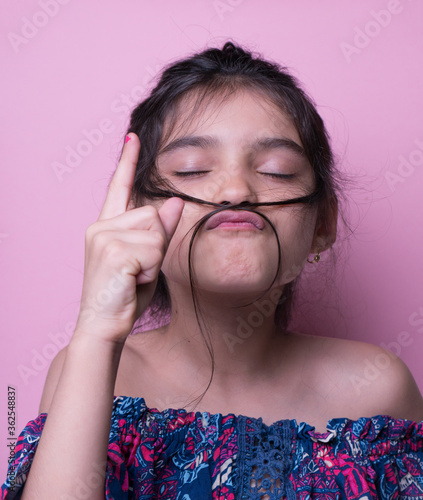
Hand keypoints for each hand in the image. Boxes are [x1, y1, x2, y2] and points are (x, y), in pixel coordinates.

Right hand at [74, 133, 183, 343]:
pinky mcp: (112, 249)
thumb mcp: (148, 260)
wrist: (103, 326)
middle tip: (138, 271)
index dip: (128, 162)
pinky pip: (153, 249)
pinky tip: (133, 282)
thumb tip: (176, 201)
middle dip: (156, 244)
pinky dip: (151, 270)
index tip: (133, 137)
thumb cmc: (126, 294)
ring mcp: (104, 236)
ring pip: (156, 231)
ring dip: (155, 258)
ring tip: (135, 276)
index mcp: (108, 226)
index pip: (120, 187)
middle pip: (153, 214)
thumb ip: (159, 231)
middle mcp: (101, 226)